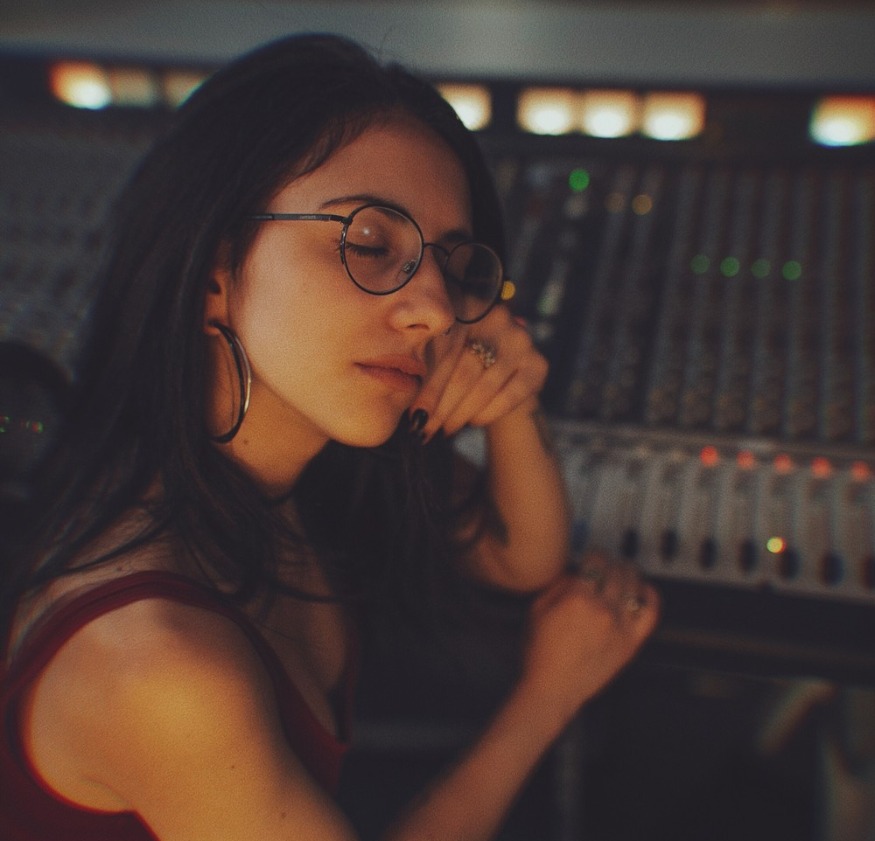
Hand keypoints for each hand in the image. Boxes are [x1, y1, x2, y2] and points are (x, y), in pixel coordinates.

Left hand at [411, 305, 547, 439]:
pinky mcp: (538, 364)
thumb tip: (399, 394)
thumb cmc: (459, 362)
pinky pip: (509, 395)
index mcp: (465, 306)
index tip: (411, 416)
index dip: (426, 386)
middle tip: (423, 429)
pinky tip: (472, 422)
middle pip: (463, 370)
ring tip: (442, 430)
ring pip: (484, 385)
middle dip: (440, 406)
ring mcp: (520, 339)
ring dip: (459, 414)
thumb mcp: (440, 353)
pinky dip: (487, 413)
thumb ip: (425, 363)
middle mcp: (496, 317)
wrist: (503, 372)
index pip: (443, 351)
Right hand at [520, 554, 659, 717]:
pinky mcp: (630, 642)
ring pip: (633, 585)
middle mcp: (602, 609)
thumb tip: (574, 571)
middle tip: (607, 561)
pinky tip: (644, 588)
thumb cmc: (540, 653)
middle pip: (616, 570)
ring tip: (624, 569)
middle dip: (612, 560)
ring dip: (629, 572)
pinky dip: (650, 596)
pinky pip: (650, 613)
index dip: (595, 554)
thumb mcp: (537, 610)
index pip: (595, 562)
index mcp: (577, 598)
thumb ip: (557, 585)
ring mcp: (620, 626)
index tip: (593, 554)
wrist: (553, 688)